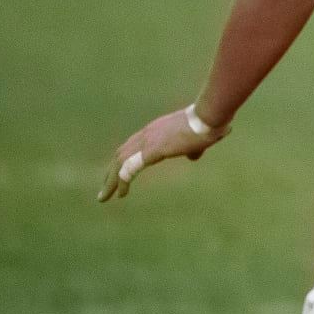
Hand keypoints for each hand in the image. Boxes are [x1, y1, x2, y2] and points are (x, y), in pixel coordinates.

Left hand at [98, 106, 228, 201]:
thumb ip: (193, 149)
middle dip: (110, 173)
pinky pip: (130, 168)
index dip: (123, 160)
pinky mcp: (151, 150)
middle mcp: (147, 133)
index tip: (118, 175)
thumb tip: (193, 157)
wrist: (209, 116)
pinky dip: (122, 182)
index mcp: (156, 129)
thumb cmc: (208, 125)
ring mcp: (147, 141)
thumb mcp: (199, 140)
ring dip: (111, 181)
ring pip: (120, 163)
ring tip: (104, 197)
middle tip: (105, 190)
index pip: (132, 145)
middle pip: (120, 154)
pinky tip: (121, 194)